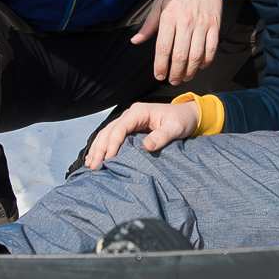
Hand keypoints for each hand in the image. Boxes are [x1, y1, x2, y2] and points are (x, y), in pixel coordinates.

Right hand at [84, 101, 200, 169]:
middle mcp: (130, 114)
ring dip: (98, 148)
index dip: (112, 144)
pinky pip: (112, 136)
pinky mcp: (130, 128)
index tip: (107, 159)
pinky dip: (102, 147)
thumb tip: (146, 147)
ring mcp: (128, 121)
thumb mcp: (175, 128)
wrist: (187, 115)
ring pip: (107, 133)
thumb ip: (161, 137)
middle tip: (94, 166)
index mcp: (139, 112)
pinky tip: (95, 157)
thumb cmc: (182, 121)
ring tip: (90, 164)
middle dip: (100, 148)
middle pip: (109, 131)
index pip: (120, 128)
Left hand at [131, 0, 221, 84]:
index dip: (160, 65)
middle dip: (175, 73)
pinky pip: (212, 48)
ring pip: (196, 55)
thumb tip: (136, 41)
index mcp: (169, 17)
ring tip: (184, 77)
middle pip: (180, 55)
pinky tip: (200, 66)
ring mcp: (202, 24)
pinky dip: (206, 61)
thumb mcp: (160, 3)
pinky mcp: (215, 25)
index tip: (158, 75)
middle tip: (172, 81)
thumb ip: (149, 25)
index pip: (163, 47)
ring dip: (190, 71)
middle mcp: (186, 22)